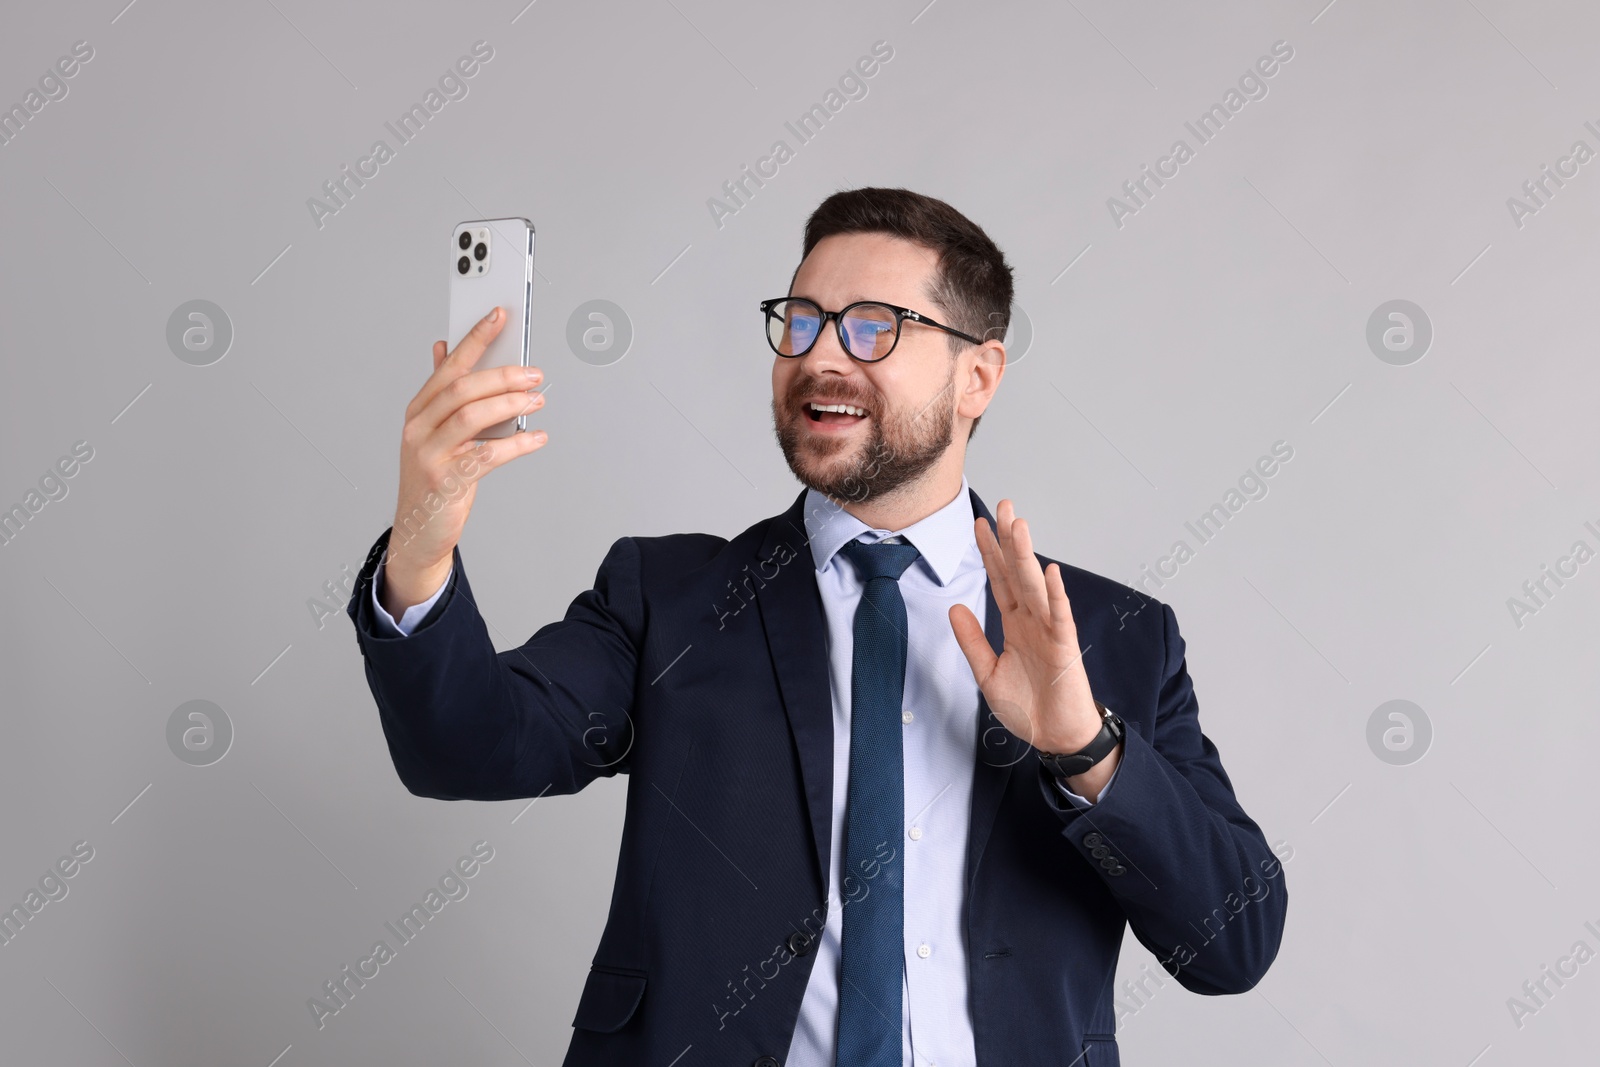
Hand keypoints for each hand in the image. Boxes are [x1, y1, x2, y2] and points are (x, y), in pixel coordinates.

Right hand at [383, 307, 548, 615]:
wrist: (418, 529)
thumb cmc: (433, 476)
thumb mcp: (433, 430)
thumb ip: (442, 391)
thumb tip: (444, 347)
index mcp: (419, 409)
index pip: (449, 365)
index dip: (475, 337)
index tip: (499, 314)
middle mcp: (419, 427)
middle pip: (463, 389)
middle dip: (503, 375)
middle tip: (535, 374)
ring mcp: (429, 454)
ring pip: (471, 417)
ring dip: (510, 404)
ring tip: (537, 401)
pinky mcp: (445, 481)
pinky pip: (486, 456)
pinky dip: (516, 445)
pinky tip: (537, 439)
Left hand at [948, 499, 1119, 797]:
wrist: (1056, 738)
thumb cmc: (1028, 707)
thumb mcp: (987, 673)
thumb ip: (972, 640)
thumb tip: (954, 607)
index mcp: (1015, 625)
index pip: (1000, 580)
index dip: (989, 553)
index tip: (978, 524)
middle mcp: (1033, 621)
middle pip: (1018, 573)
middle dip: (1010, 540)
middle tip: (1004, 506)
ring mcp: (1050, 632)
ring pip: (1036, 587)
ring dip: (1028, 556)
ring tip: (1019, 526)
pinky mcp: (1065, 649)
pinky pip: (1060, 618)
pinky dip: (1055, 595)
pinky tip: (1049, 572)